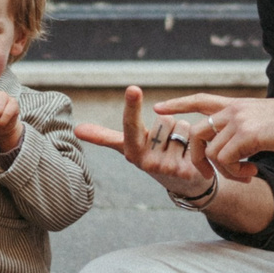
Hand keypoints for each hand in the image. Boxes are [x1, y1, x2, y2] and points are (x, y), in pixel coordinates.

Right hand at [77, 85, 216, 200]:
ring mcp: (166, 168)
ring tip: (180, 149)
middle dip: (170, 126)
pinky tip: (193, 155)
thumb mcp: (129, 146)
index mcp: (131, 150)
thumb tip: (76, 129)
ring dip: (185, 133)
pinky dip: (197, 141)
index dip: (132, 106)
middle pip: (164, 120)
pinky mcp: (186, 170)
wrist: (183, 184)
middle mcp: (146, 161)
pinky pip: (194, 137)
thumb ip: (104, 136)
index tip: (133, 88)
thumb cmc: (153, 157)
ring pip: (182, 126)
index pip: (131, 123)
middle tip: (168, 144)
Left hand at [152, 93, 273, 183]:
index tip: (159, 109)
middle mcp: (233, 111)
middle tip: (209, 175)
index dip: (179, 104)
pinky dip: (236, 173)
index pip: (200, 99)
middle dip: (198, 158)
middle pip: (197, 134)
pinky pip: (227, 161)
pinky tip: (253, 173)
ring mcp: (238, 122)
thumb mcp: (261, 119)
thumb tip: (233, 147)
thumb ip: (242, 128)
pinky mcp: (248, 136)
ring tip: (247, 175)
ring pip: (212, 153)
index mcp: (235, 105)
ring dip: (227, 172)